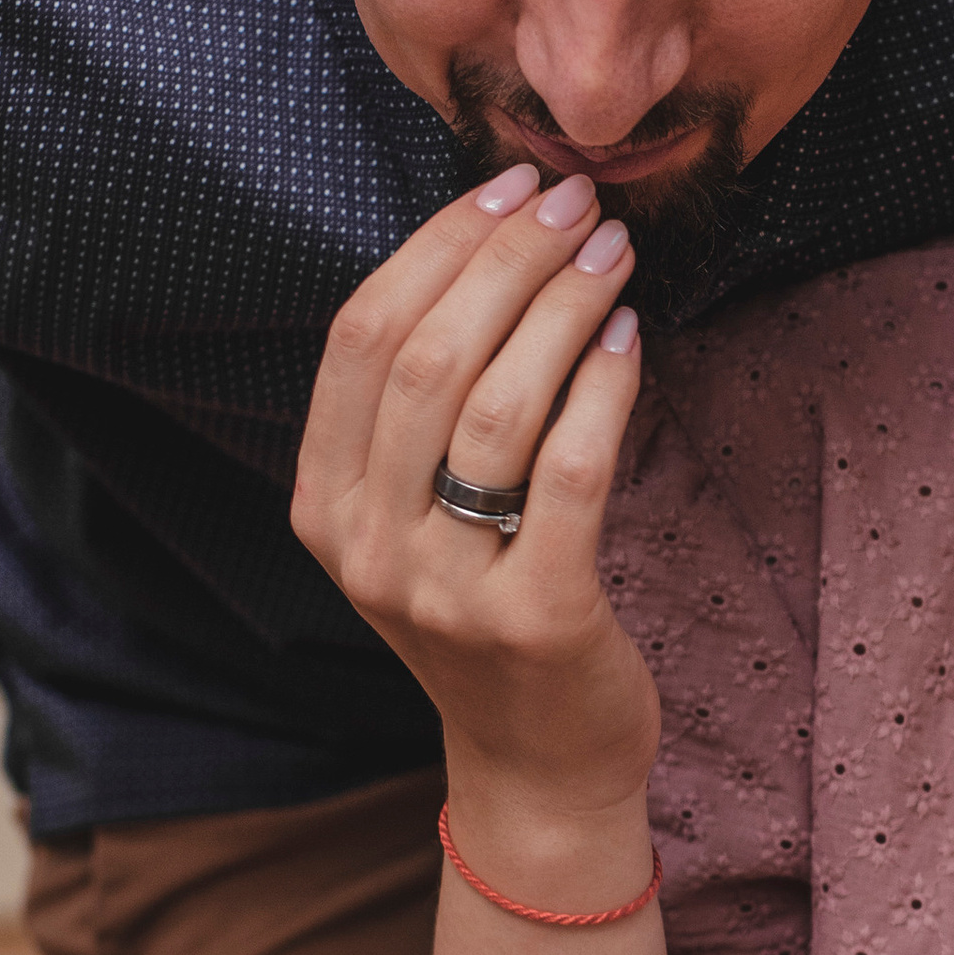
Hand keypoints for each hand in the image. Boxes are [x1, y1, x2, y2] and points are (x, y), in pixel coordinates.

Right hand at [294, 167, 656, 830]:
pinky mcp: (536, 618)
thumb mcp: (415, 522)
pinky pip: (568, 471)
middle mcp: (365, 547)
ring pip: (495, 404)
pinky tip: (631, 341)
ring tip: (612, 256)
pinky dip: (603, 389)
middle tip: (575, 203)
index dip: (437, 246)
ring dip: (562, 308)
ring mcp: (444, 588)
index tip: (508, 186)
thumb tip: (489, 247)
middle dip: (508, 258)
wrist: (538, 768)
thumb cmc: (490, 616)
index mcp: (322, 506)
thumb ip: (421, 413)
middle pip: (427, 356)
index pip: (361, 337)